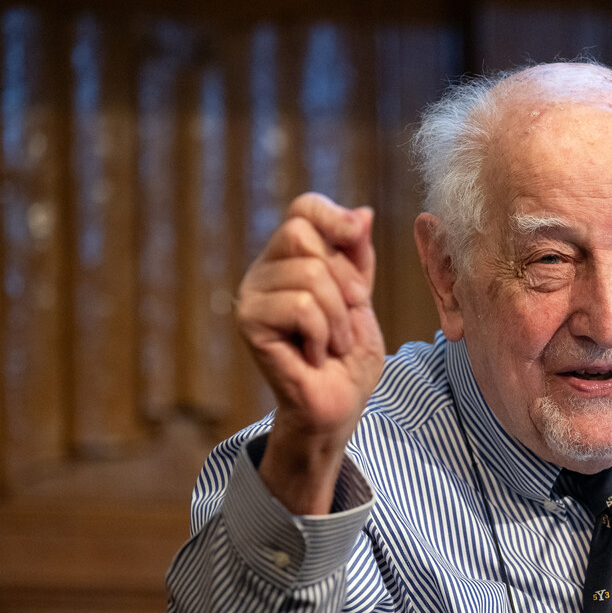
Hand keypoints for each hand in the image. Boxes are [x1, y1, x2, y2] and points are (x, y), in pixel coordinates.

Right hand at [236, 193, 385, 512]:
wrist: (337, 405)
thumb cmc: (348, 356)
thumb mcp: (362, 298)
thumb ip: (357, 256)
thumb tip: (361, 212)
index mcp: (292, 257)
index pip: (304, 208)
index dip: (334, 218)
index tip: (357, 240)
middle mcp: (265, 270)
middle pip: (303, 234)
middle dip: (344, 278)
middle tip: (348, 314)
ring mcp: (253, 295)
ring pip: (309, 274)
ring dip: (338, 316)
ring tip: (333, 342)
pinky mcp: (249, 322)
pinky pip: (300, 306)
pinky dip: (322, 333)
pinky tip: (315, 354)